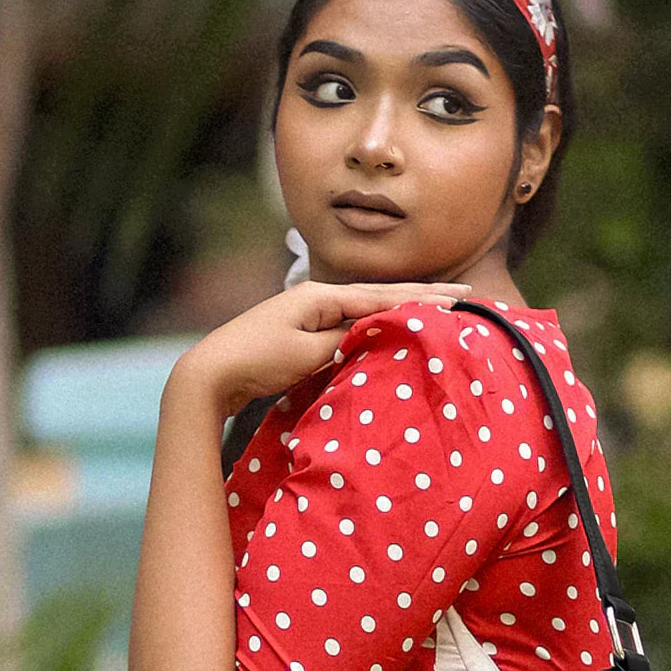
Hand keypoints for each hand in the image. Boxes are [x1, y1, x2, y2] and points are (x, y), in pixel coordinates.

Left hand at [175, 279, 472, 416]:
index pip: (383, 296)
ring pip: (365, 311)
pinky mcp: (301, 337)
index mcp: (320, 297)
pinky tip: (388, 332)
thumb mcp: (307, 352)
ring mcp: (308, 316)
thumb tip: (376, 332)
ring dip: (400, 310)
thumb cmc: (255, 360)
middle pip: (378, 296)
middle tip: (462, 296)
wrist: (208, 374)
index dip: (423, 298)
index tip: (460, 297)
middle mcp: (316, 300)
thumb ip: (345, 340)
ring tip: (434, 310)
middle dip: (420, 297)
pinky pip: (349, 327)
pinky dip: (375, 327)